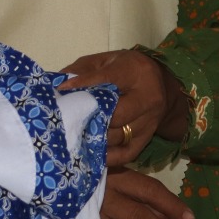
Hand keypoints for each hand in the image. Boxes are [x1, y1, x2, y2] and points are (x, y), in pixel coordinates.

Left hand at [58, 48, 189, 163]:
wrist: (160, 85)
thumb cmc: (124, 70)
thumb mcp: (104, 61)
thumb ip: (81, 70)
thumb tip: (58, 86)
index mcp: (135, 71)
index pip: (108, 78)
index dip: (83, 85)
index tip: (62, 91)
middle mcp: (148, 97)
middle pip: (117, 113)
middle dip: (91, 117)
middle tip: (68, 119)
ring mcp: (149, 121)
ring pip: (119, 135)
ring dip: (94, 138)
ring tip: (72, 136)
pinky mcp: (147, 139)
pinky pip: (126, 154)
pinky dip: (106, 157)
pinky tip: (89, 154)